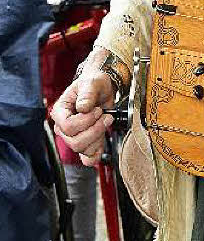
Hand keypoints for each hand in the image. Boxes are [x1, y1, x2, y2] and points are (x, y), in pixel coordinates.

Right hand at [50, 48, 114, 165]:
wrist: (101, 89)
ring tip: (106, 121)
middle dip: (95, 129)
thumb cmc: (93, 84)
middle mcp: (63, 126)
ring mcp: (73, 137)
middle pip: (75, 142)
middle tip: (105, 116)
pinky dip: (96, 153)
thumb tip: (83, 107)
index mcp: (60, 111)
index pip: (67, 126)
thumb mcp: (92, 82)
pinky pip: (87, 158)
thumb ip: (87, 93)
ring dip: (98, 136)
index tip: (97, 110)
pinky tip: (102, 141)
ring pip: (82, 149)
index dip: (85, 121)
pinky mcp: (85, 143)